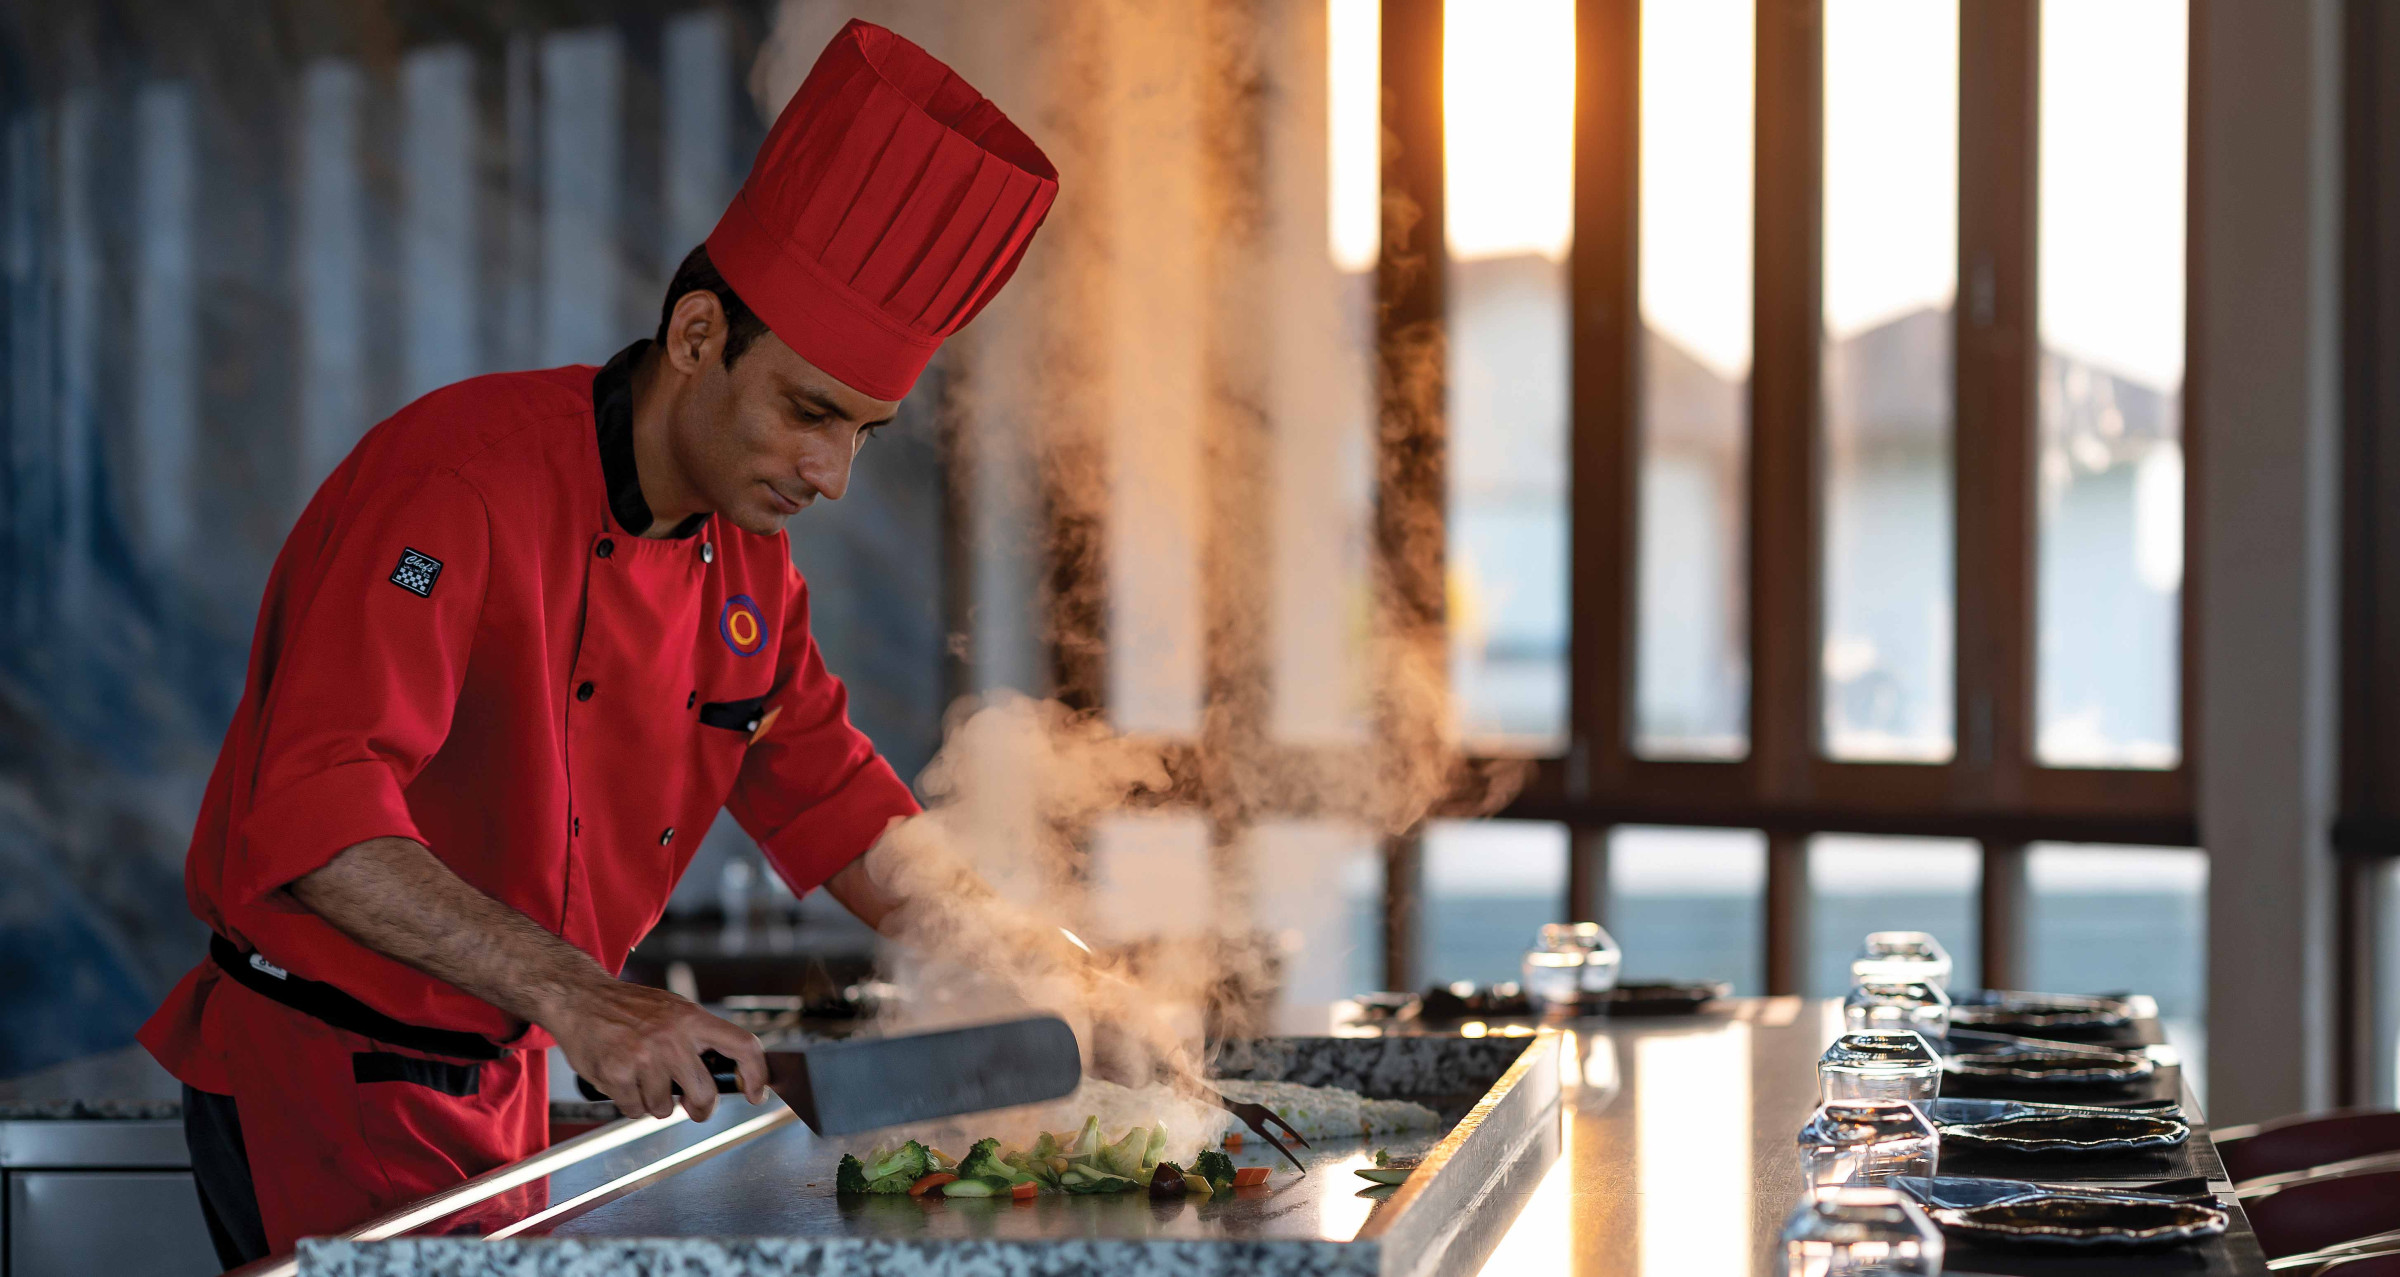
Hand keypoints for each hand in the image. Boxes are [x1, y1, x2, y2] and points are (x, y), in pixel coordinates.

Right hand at [543, 979, 767, 1120]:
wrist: (580, 997)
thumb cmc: (629, 1008)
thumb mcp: (673, 1010)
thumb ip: (698, 1037)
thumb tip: (729, 1073)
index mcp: (692, 1019)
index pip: (742, 1046)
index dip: (757, 1074)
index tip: (757, 1095)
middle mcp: (671, 1038)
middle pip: (705, 1093)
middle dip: (700, 1109)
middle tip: (693, 1107)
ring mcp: (643, 1057)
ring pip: (665, 1108)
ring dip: (656, 1103)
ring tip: (644, 1080)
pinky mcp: (617, 1074)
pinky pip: (634, 1110)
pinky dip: (631, 1104)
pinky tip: (624, 1082)